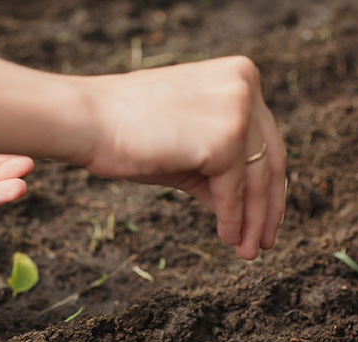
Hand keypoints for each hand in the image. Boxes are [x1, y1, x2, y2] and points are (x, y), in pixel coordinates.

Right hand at [78, 56, 286, 259]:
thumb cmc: (127, 132)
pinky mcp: (225, 138)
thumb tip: (249, 212)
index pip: (266, 138)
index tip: (267, 215)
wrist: (87, 121)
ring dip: (253, 220)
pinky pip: (235, 189)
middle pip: (270, 158)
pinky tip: (227, 237)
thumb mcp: (188, 147)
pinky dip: (232, 218)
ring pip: (258, 177)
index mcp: (238, 75)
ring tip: (247, 250)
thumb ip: (222, 168)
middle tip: (263, 241)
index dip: (269, 182)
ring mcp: (237, 109)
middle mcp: (245, 84)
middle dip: (267, 207)